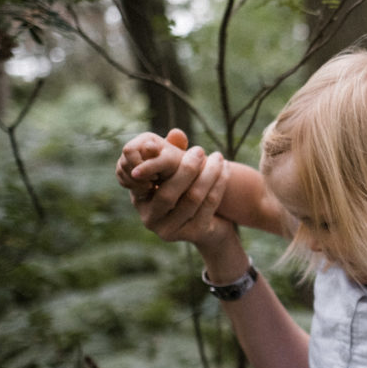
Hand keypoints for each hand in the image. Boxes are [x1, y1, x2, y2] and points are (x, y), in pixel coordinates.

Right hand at [116, 129, 232, 246]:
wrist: (210, 225)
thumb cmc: (187, 191)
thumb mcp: (177, 172)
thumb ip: (173, 152)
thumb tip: (177, 132)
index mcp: (139, 199)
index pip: (145, 181)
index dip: (159, 163)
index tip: (183, 147)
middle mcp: (150, 219)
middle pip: (169, 193)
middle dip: (187, 168)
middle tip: (201, 150)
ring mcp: (171, 230)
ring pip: (192, 198)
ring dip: (208, 174)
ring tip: (219, 157)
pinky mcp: (193, 235)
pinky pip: (208, 205)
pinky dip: (219, 185)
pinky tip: (226, 170)